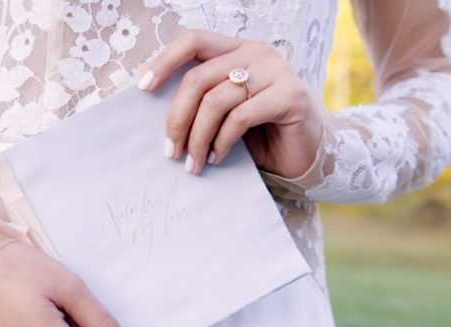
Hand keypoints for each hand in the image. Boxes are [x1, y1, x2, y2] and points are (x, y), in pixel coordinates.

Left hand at [137, 29, 327, 177]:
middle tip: (170, 150)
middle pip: (198, 77)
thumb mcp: (225, 112)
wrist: (307, 155)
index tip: (142, 88)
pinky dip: (222, 141)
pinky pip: (240, 117)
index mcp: (239, 49)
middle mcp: (258, 53)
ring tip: (194, 162)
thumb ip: (202, 99)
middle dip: (177, 118)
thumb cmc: (262, 134)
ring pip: (216, 100)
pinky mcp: (291, 95)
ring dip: (198, 137)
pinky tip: (218, 158)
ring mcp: (277, 71)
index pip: (194, 40)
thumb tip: (154, 105)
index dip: (164, 61)